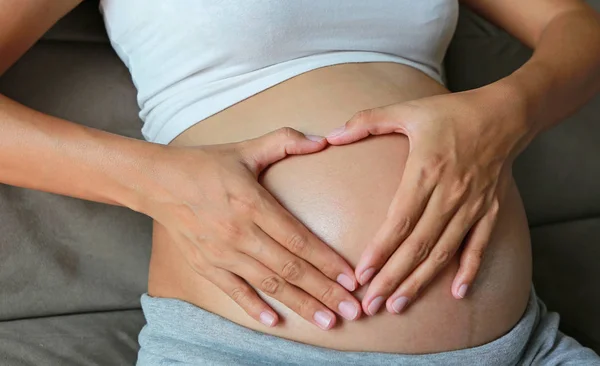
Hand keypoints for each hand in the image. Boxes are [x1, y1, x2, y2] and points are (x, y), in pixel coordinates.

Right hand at [140, 128, 360, 328]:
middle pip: (290, 267)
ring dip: (300, 304)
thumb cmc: (203, 164)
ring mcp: (222, 252)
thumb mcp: (245, 149)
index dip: (327, 261)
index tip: (351, 278)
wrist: (156, 182)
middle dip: (325, 291)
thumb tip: (323, 140)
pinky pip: (233, 290)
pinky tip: (274, 321)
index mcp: (253, 203)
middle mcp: (240, 232)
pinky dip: (253, 306)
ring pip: (269, 283)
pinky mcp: (205, 265)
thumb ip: (285, 142)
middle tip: (352, 311)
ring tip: (327, 322)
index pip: (298, 238)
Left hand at [326, 87, 530, 314]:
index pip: (399, 222)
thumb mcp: (407, 110)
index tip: (361, 275)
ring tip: (398, 306)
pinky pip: (478, 245)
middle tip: (370, 305)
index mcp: (426, 172)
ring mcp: (472, 206)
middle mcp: (449, 195)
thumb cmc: (452, 112)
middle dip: (392, 279)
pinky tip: (457, 293)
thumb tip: (330, 135)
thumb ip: (367, 121)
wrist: (505, 114)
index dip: (380, 251)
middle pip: (418, 246)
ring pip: (444, 252)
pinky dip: (469, 270)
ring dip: (420, 282)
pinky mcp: (490, 210)